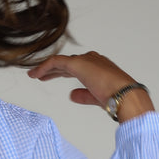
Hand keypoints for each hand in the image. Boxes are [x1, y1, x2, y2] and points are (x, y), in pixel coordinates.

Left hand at [27, 51, 153, 116]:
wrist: (124, 94)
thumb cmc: (116, 98)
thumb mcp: (95, 97)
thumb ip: (83, 95)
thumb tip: (71, 95)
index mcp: (97, 67)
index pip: (75, 67)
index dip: (61, 72)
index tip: (49, 77)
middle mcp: (91, 60)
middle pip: (66, 64)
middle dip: (52, 70)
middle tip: (39, 75)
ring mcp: (85, 61)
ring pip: (60, 62)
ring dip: (46, 68)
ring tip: (33, 74)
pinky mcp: (78, 64)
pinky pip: (56, 62)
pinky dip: (45, 67)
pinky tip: (36, 74)